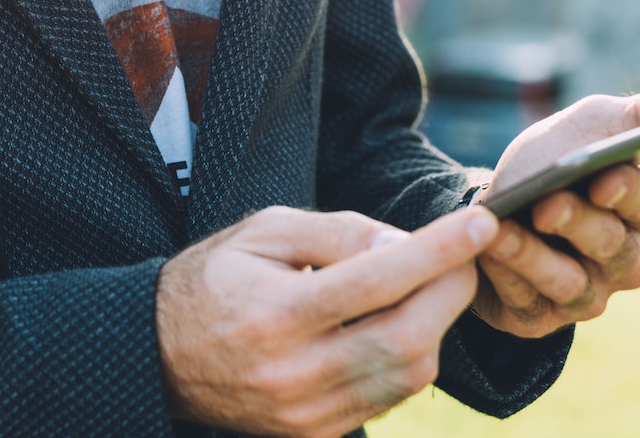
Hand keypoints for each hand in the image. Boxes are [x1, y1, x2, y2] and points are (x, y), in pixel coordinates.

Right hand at [157, 203, 499, 437]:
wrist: (157, 355)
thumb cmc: (216, 278)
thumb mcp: (265, 232)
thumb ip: (338, 234)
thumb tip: (406, 243)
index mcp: (275, 314)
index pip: (377, 280)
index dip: (438, 251)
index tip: (482, 222)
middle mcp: (294, 374)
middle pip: (407, 338)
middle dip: (453, 291)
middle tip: (470, 253)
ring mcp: (307, 415)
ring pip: (408, 374)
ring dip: (438, 324)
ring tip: (433, 283)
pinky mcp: (315, 436)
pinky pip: (388, 397)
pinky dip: (410, 356)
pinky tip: (403, 321)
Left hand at [469, 91, 639, 337]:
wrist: (494, 203)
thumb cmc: (552, 161)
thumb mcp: (590, 125)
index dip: (626, 193)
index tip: (602, 178)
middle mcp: (625, 261)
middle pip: (612, 247)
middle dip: (578, 223)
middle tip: (548, 204)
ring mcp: (587, 294)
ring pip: (571, 283)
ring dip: (535, 255)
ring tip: (503, 230)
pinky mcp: (544, 317)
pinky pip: (530, 302)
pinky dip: (507, 274)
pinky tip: (488, 249)